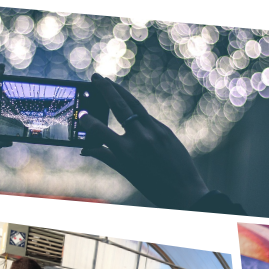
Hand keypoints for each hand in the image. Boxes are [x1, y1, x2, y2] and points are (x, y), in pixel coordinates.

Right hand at [77, 74, 210, 208]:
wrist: (186, 192)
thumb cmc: (153, 187)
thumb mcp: (127, 173)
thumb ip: (107, 157)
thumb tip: (86, 149)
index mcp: (126, 152)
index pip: (100, 130)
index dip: (88, 121)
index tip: (82, 114)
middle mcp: (140, 138)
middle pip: (120, 106)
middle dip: (106, 89)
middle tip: (96, 76)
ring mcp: (155, 131)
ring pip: (135, 105)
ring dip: (121, 91)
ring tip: (109, 82)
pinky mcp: (166, 130)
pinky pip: (147, 116)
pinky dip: (136, 110)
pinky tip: (128, 105)